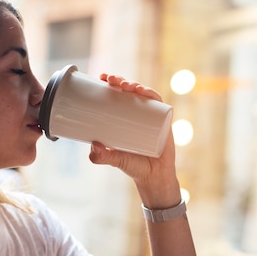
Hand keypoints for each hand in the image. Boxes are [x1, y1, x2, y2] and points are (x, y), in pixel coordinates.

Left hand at [88, 74, 180, 207]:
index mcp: (125, 118)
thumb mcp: (114, 159)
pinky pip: (159, 103)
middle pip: (129, 91)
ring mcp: (152, 116)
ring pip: (143, 94)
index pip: (117, 96)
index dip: (110, 84)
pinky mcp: (163, 120)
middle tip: (109, 79)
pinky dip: (151, 94)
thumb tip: (93, 146)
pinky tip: (143, 91)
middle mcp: (139, 114)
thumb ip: (102, 156)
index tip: (101, 78)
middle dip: (120, 81)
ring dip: (134, 85)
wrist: (154, 178)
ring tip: (124, 85)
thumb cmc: (133, 166)